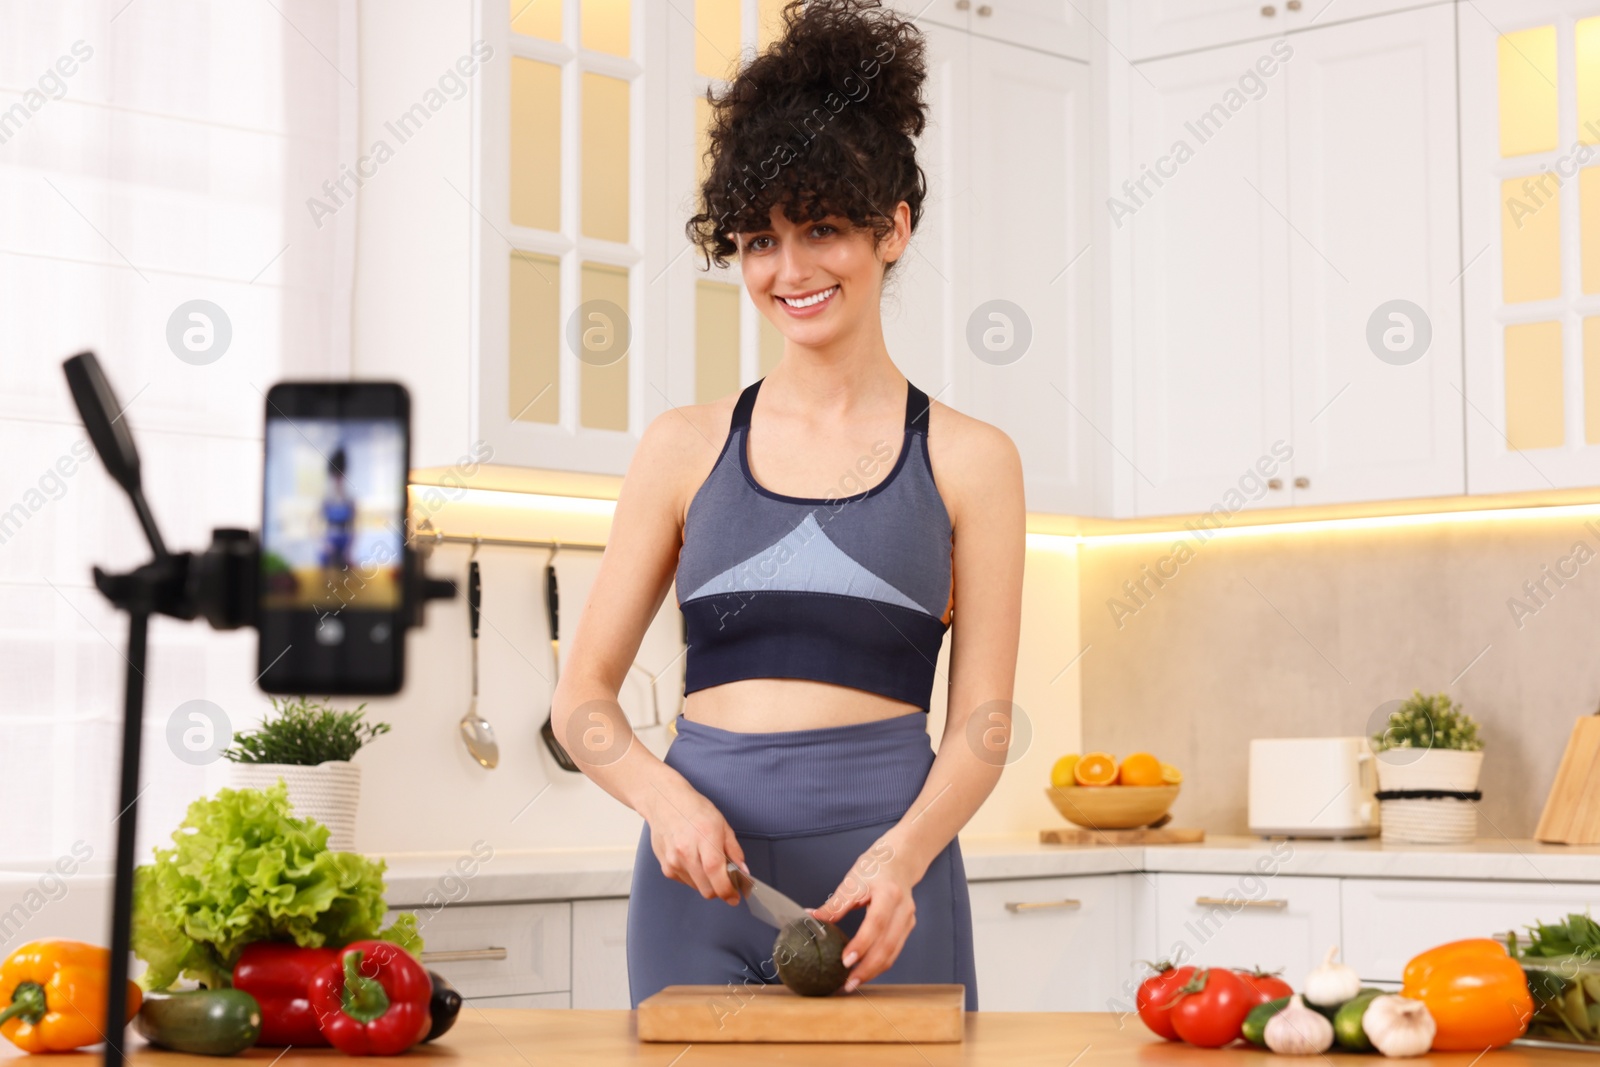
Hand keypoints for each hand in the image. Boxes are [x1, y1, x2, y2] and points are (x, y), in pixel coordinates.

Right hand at [641, 774, 746, 904]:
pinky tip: (694, 860)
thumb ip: (734, 850)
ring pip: (697, 888)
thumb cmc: (694, 809)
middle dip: (720, 890)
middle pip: (707, 889)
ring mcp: (674, 861)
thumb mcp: (722, 824)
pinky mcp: (666, 867)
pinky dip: (694, 877)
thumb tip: (743, 871)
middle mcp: (686, 852)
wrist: (664, 802)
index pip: (716, 874)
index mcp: (705, 838)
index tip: (735, 897)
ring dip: (707, 883)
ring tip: (706, 862)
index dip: (728, 891)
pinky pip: (685, 882)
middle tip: (725, 881)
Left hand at [808, 838, 917, 992]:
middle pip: (887, 945)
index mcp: (889, 893)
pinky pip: (894, 950)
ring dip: (874, 971)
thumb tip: (812, 918)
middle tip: (847, 983)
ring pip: (893, 953)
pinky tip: (865, 971)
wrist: (900, 860)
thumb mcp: (852, 880)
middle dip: (868, 968)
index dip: (862, 944)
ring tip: (853, 982)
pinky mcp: (907, 927)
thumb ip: (835, 904)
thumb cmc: (875, 867)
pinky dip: (880, 964)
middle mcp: (903, 909)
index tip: (845, 961)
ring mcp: (908, 919)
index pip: (876, 924)